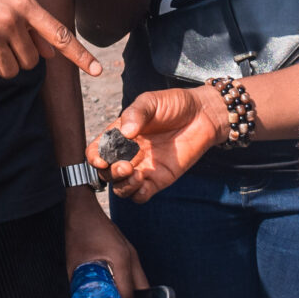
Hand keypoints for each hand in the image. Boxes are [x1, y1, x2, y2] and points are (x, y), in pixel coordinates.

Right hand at [0, 0, 102, 84]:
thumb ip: (32, 21)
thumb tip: (51, 53)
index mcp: (25, 5)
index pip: (59, 33)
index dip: (80, 55)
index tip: (98, 70)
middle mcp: (12, 20)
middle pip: (30, 63)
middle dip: (18, 58)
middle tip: (0, 42)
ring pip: (9, 72)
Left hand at [66, 201, 147, 297]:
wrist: (83, 207)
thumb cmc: (79, 230)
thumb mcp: (74, 261)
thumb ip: (77, 283)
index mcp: (121, 259)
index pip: (127, 295)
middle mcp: (132, 257)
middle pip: (141, 292)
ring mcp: (132, 253)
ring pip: (140, 284)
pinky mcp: (128, 252)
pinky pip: (135, 275)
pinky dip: (131, 288)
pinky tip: (119, 296)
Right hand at [94, 87, 221, 202]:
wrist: (204, 114)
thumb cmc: (175, 104)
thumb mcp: (152, 101)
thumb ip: (136, 113)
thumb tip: (125, 132)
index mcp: (120, 135)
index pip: (98, 150)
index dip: (94, 157)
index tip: (101, 159)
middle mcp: (128, 154)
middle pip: (107, 173)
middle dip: (111, 173)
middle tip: (125, 166)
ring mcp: (143, 168)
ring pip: (121, 188)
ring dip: (122, 187)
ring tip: (135, 176)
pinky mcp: (159, 179)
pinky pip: (141, 196)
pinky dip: (138, 195)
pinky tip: (145, 184)